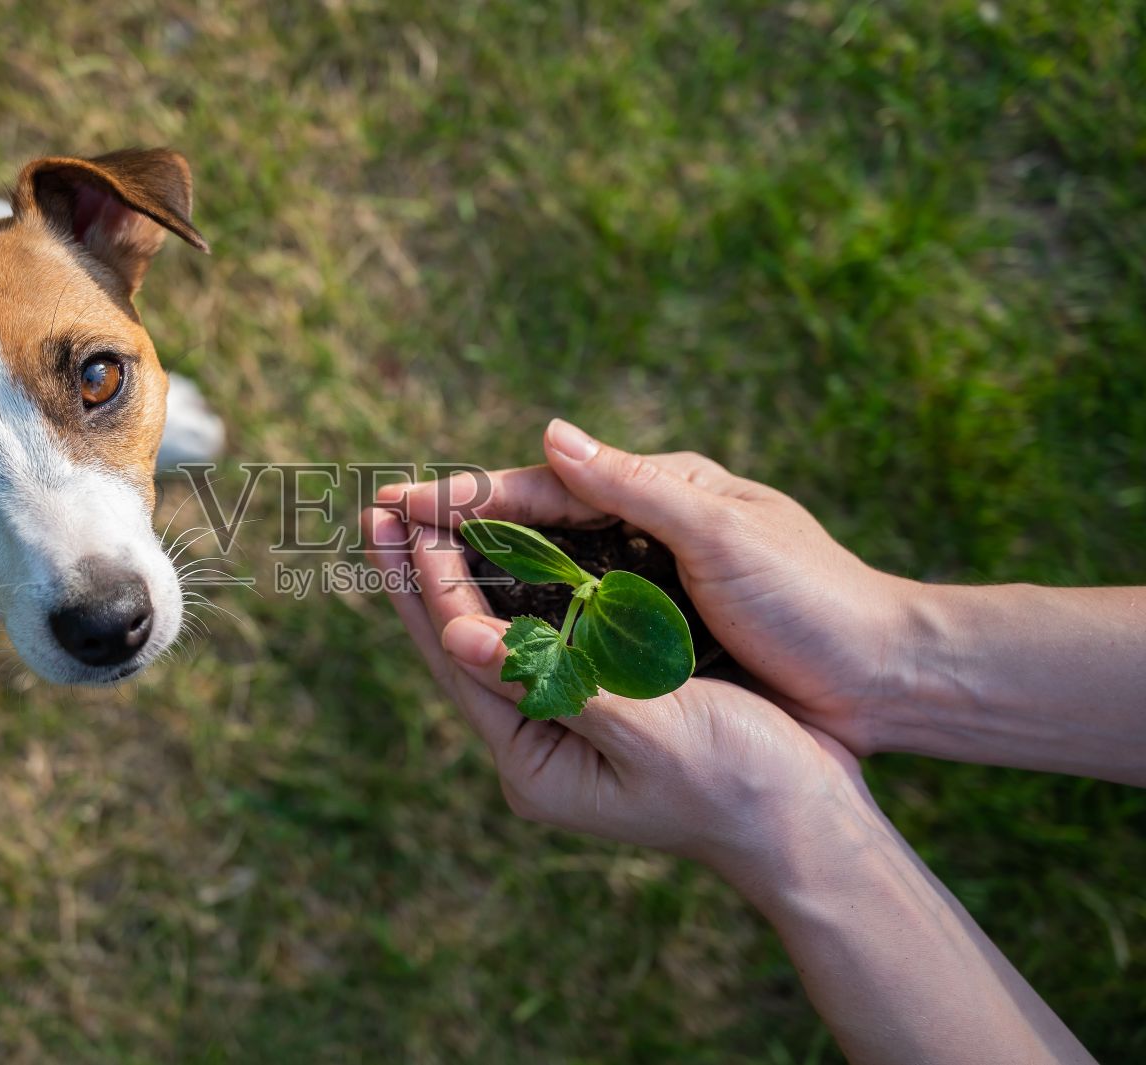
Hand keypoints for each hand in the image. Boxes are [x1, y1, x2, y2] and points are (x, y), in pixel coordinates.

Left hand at [361, 504, 868, 881]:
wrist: (812, 822)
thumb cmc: (742, 781)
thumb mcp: (648, 733)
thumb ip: (551, 684)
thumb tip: (455, 638)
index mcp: (534, 763)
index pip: (463, 657)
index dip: (432, 585)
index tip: (406, 522)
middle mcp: (536, 747)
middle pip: (460, 648)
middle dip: (422, 578)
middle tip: (379, 510)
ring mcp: (564, 729)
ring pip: (495, 638)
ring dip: (460, 578)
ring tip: (419, 522)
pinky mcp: (599, 706)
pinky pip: (538, 639)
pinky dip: (513, 592)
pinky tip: (498, 554)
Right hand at [393, 419, 915, 755]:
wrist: (888, 678)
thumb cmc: (815, 599)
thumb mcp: (724, 535)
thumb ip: (635, 487)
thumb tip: (548, 434)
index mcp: (664, 490)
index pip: (545, 485)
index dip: (469, 495)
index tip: (401, 499)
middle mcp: (650, 530)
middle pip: (535, 524)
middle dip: (458, 526)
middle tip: (380, 530)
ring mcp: (655, 585)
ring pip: (549, 574)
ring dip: (485, 573)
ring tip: (413, 580)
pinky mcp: (664, 636)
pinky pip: (579, 622)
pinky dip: (531, 621)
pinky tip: (490, 634)